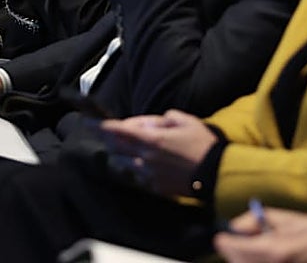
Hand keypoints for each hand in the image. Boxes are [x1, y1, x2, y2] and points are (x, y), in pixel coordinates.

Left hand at [100, 109, 217, 197]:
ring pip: (125, 163)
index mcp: (152, 140)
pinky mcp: (157, 188)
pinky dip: (137, 167)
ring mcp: (150, 175)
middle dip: (110, 139)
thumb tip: (147, 123)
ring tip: (127, 148)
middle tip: (107, 133)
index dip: (101, 126)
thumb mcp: (185, 121)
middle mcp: (146, 158)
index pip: (119, 131)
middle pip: (118, 148)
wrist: (217, 174)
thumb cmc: (203, 144)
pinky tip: (144, 163)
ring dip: (122, 154)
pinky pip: (139, 176)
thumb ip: (162, 120)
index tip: (89, 122)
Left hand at [214, 209, 306, 262]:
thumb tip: (237, 225)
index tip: (222, 236)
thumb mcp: (294, 220)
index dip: (226, 241)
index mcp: (276, 250)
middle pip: (238, 262)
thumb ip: (263, 220)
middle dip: (234, 251)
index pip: (235, 249)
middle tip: (237, 241)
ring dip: (243, 260)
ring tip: (254, 249)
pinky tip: (265, 258)